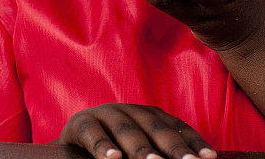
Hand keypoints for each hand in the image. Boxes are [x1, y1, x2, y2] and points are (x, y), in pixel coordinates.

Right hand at [55, 103, 217, 158]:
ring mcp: (107, 114)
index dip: (193, 143)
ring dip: (142, 150)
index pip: (177, 129)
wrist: (71, 144)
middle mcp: (132, 111)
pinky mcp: (81, 123)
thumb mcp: (138, 151)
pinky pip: (93, 134)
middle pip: (157, 129)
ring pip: (128, 131)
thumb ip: (159, 155)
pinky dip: (102, 146)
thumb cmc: (114, 151)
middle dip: (175, 149)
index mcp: (150, 117)